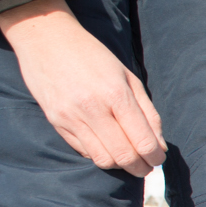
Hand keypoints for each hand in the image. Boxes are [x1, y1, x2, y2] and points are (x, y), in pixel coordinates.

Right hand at [0, 0, 164, 176]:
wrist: (45, 38)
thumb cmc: (92, 55)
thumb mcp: (128, 77)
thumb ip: (147, 112)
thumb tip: (160, 146)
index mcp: (116, 94)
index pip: (143, 142)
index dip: (155, 157)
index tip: (158, 158)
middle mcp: (93, 109)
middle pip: (124, 157)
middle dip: (140, 168)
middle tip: (145, 165)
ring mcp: (71, 117)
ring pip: (103, 160)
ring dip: (120, 165)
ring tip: (127, 157)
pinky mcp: (56, 122)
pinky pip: (83, 151)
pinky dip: (99, 154)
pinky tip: (105, 144)